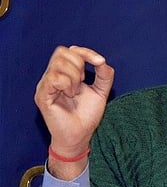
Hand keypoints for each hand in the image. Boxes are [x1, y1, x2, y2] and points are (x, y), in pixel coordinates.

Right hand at [34, 46, 113, 178]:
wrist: (80, 136)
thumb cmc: (87, 115)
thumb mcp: (101, 92)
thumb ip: (104, 75)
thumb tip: (102, 61)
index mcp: (64, 74)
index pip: (69, 50)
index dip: (85, 52)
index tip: (100, 62)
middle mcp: (52, 76)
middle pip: (62, 52)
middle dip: (79, 64)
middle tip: (82, 82)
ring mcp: (45, 85)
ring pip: (58, 64)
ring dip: (74, 76)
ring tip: (75, 91)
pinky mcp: (42, 96)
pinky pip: (54, 78)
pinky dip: (67, 84)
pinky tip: (69, 95)